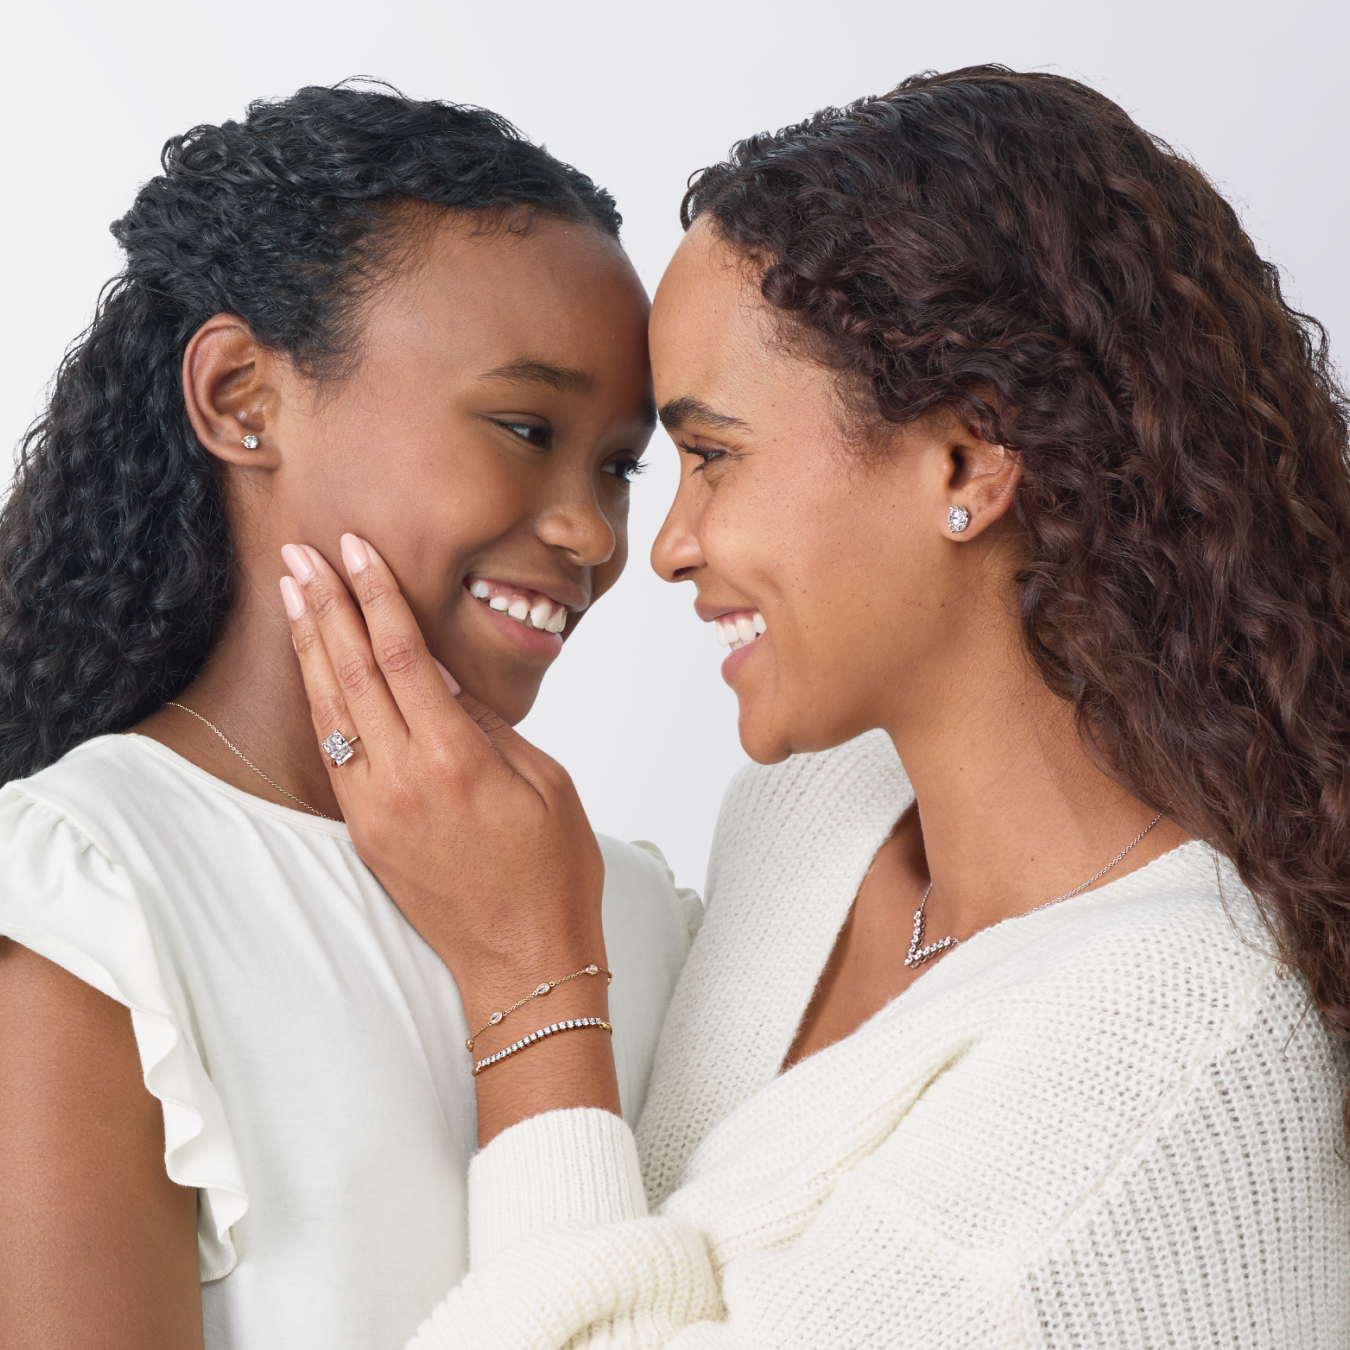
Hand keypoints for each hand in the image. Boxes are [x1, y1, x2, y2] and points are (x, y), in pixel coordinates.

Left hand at [277, 535, 606, 1019]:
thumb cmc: (553, 871)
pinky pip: (333, 753)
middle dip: (325, 606)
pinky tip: (314, 669)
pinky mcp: (365, 835)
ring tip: (290, 594)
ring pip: (330, 710)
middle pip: (353, 672)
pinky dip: (321, 702)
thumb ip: (486, 724)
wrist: (524, 963)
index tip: (357, 552)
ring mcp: (375, 810)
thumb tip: (437, 676)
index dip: (376, 597)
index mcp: (456, 760)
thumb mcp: (545, 781)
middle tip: (301, 554)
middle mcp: (402, 780)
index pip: (403, 656)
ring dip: (309, 646)